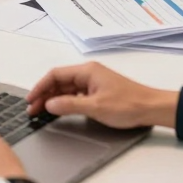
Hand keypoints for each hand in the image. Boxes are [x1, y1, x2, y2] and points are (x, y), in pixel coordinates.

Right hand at [26, 62, 177, 129]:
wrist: (152, 109)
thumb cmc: (128, 105)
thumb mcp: (95, 107)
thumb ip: (69, 105)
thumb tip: (49, 105)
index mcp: (87, 71)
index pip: (56, 75)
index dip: (40, 87)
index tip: (31, 100)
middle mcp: (88, 73)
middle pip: (60, 81)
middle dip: (44, 94)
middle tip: (32, 109)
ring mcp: (94, 82)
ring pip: (67, 88)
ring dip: (54, 99)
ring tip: (42, 111)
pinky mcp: (98, 92)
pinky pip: (75, 94)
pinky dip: (65, 102)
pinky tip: (59, 110)